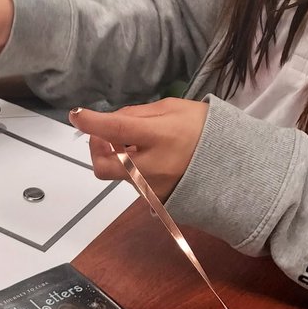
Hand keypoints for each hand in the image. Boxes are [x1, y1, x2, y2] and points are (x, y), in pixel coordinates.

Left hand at [69, 99, 208, 201]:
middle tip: (101, 136)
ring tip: (139, 145)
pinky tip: (150, 159)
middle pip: (104, 166)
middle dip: (95, 149)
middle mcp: (153, 167)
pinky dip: (132, 168)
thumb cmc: (202, 129)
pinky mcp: (154, 200)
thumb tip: (109, 122)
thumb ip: (136, 115)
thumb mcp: (173, 109)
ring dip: (118, 156)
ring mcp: (152, 188)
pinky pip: (132, 181)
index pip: (117, 130)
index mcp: (161, 136)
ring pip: (118, 173)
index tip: (77, 116)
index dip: (93, 124)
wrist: (230, 164)